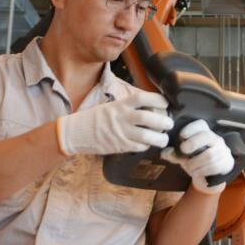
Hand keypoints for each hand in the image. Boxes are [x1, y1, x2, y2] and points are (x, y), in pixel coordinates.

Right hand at [57, 92, 172, 155]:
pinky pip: (138, 146)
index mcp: (119, 105)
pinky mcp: (118, 146)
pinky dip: (146, 146)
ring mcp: (120, 133)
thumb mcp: (111, 106)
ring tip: (164, 138)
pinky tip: (147, 144)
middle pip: (148, 118)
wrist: (75, 133)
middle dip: (163, 121)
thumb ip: (128, 106)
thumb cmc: (95, 118)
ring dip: (159, 138)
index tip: (166, 103)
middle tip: (170, 123)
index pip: (142, 98)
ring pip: (146, 136)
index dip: (157, 99)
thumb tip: (149, 106)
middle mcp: (121, 117)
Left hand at [160, 119, 233, 193]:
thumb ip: (174, 154)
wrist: (212, 175)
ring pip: (209, 155)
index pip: (200, 124)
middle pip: (207, 136)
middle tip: (183, 150)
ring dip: (195, 163)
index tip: (181, 136)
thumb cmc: (196, 161)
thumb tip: (165, 152)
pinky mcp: (225, 163)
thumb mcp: (184, 157)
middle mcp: (216, 139)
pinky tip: (197, 173)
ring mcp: (222, 151)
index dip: (190, 129)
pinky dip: (201, 171)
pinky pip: (213, 167)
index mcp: (205, 133)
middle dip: (193, 143)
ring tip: (190, 166)